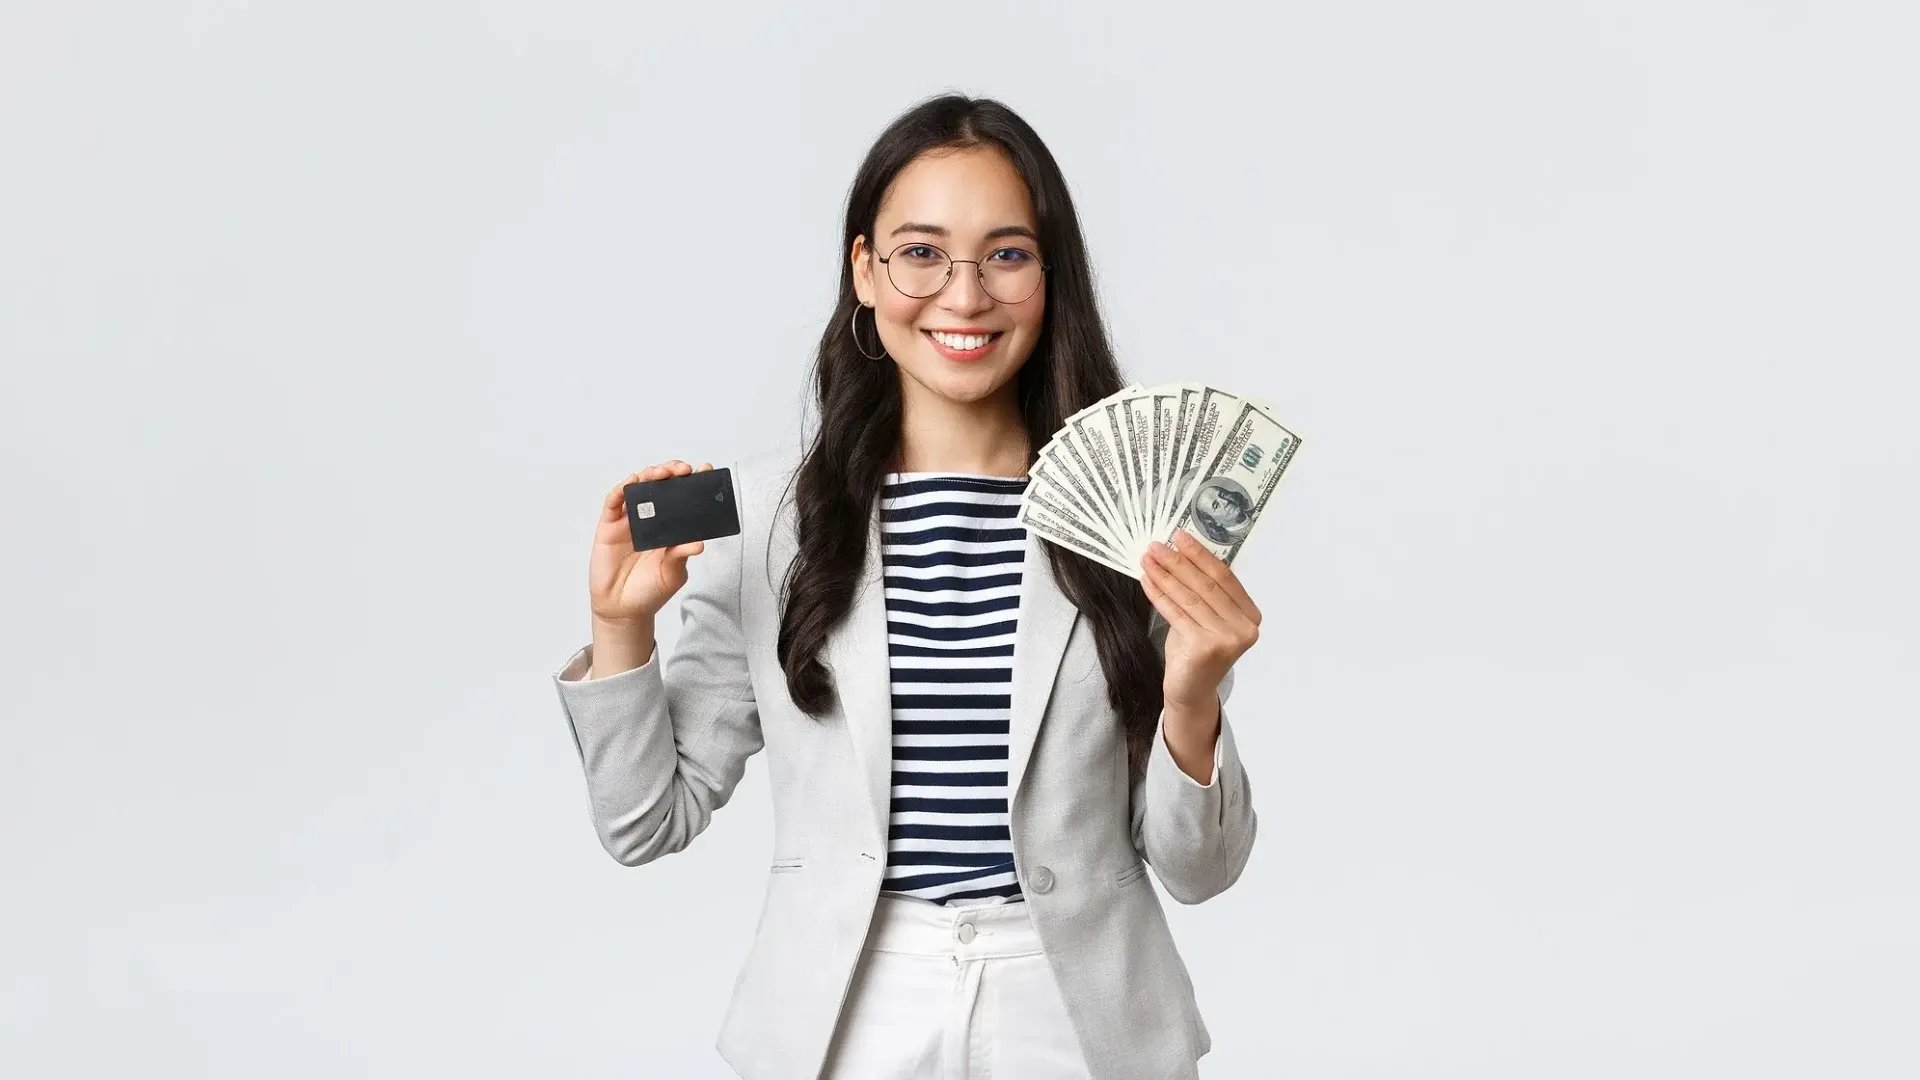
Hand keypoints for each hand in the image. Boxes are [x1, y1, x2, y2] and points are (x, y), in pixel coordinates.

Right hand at [588, 460, 713, 625]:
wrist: (623, 609)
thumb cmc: (650, 590)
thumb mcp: (672, 573)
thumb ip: (681, 556)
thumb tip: (699, 544)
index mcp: (670, 527)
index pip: (683, 499)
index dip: (693, 483)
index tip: (706, 470)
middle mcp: (650, 519)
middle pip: (661, 486)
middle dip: (672, 472)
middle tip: (684, 470)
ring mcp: (629, 521)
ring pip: (638, 488)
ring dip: (649, 475)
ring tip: (661, 472)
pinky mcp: (609, 527)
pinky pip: (613, 503)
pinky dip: (621, 490)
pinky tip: (632, 481)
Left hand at [1139, 528, 1261, 712]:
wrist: (1191, 690)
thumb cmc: (1197, 650)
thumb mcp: (1206, 616)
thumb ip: (1204, 590)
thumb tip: (1179, 551)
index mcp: (1250, 615)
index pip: (1223, 577)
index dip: (1200, 554)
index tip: (1179, 536)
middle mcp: (1245, 628)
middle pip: (1206, 585)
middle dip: (1178, 561)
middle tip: (1156, 544)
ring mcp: (1227, 639)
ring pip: (1190, 597)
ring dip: (1165, 575)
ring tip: (1147, 559)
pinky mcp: (1205, 648)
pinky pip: (1177, 613)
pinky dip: (1159, 595)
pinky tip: (1147, 580)